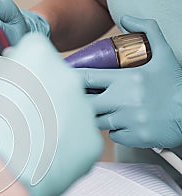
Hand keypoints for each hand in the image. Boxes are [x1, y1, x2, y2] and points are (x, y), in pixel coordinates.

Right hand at [0, 33, 101, 195]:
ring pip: (71, 111)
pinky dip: (66, 148)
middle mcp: (67, 76)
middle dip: (42, 95)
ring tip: (31, 142)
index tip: (15, 84)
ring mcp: (84, 110)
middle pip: (56, 81)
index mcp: (37, 55)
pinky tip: (46, 158)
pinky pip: (80, 140)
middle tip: (22, 118)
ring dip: (56, 122)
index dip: (22, 69)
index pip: (34, 51)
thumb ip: (4, 78)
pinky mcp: (92, 142)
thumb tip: (8, 79)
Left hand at [81, 16, 181, 148]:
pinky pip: (113, 135)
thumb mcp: (164, 55)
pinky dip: (116, 131)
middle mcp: (124, 100)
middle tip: (87, 100)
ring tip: (113, 111)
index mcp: (126, 79)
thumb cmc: (174, 85)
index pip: (87, 78)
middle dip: (83, 102)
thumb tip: (127, 18)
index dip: (72, 79)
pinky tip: (127, 124)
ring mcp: (128, 120)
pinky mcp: (134, 137)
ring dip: (101, 117)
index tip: (65, 79)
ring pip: (97, 121)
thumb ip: (147, 31)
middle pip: (85, 103)